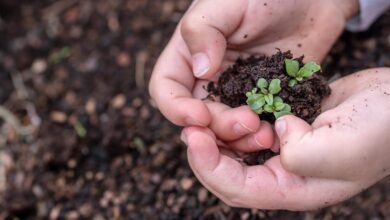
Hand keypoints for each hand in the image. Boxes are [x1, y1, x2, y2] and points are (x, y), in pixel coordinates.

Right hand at [149, 0, 357, 132]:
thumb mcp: (229, 3)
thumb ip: (204, 31)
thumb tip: (200, 70)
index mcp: (189, 55)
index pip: (166, 89)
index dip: (176, 108)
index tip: (200, 116)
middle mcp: (209, 78)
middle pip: (198, 117)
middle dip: (218, 127)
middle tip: (248, 122)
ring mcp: (236, 92)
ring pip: (225, 129)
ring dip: (240, 139)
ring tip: (266, 134)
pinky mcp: (263, 101)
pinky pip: (256, 127)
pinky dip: (262, 136)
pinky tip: (278, 134)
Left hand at [181, 68, 389, 209]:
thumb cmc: (379, 130)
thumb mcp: (341, 149)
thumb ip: (300, 153)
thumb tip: (276, 134)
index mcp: (294, 189)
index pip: (238, 189)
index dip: (210, 166)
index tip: (193, 138)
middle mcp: (284, 175)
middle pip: (230, 173)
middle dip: (205, 153)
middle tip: (189, 128)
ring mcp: (284, 151)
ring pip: (236, 152)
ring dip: (218, 136)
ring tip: (203, 117)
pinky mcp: (285, 128)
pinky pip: (250, 130)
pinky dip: (235, 122)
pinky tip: (227, 108)